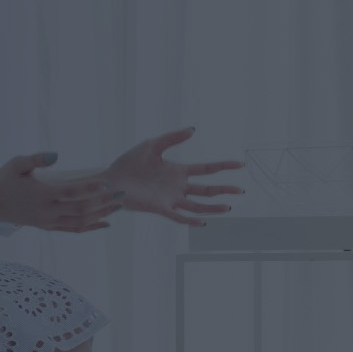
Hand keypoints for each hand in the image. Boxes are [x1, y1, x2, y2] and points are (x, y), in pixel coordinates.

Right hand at [0, 153, 122, 233]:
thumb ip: (36, 159)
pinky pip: (73, 230)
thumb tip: (56, 155)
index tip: (107, 182)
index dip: (90, 188)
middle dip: (103, 201)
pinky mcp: (49, 227)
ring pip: (80, 222)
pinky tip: (107, 222)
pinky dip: (91, 227)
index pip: (70, 192)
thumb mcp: (17, 164)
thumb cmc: (6, 179)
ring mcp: (48, 222)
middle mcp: (46, 211)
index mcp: (41, 194)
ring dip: (101, 214)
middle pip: (80, 209)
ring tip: (119, 205)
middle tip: (122, 193)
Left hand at [96, 128, 243, 227]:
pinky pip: (178, 216)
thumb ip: (173, 137)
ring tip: (228, 207)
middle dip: (224, 190)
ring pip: (197, 205)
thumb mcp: (152, 145)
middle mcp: (178, 186)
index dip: (224, 166)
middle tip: (242, 190)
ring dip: (213, 207)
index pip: (207, 169)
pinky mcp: (159, 208)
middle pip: (207, 190)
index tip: (240, 164)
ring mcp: (170, 199)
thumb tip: (193, 129)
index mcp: (178, 171)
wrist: (111, 179)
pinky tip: (202, 222)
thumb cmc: (129, 163)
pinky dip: (190, 220)